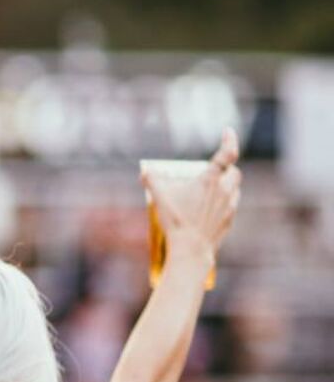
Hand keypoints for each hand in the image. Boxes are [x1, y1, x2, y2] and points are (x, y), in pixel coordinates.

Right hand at [144, 129, 241, 255]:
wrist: (191, 249)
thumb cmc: (176, 221)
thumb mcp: (159, 198)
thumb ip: (152, 180)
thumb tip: (145, 172)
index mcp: (210, 180)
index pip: (227, 153)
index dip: (230, 140)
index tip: (228, 131)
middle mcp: (224, 190)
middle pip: (234, 172)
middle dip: (227, 169)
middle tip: (214, 171)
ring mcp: (229, 206)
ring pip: (235, 188)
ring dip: (227, 185)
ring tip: (212, 191)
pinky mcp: (229, 220)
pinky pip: (232, 206)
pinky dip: (225, 202)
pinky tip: (212, 209)